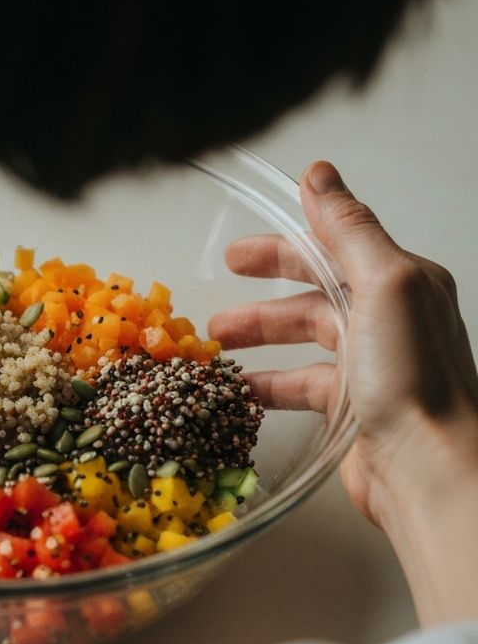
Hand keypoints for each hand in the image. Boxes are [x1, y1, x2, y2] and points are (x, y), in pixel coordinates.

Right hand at [209, 162, 477, 531]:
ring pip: (303, 342)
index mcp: (401, 282)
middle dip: (263, 294)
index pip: (333, 249)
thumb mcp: (383, 284)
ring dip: (257, 340)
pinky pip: (301, 386)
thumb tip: (320, 173)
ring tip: (213, 347)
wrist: (431, 470)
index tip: (238, 252)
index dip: (284, 247)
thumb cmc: (412, 377)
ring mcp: (371, 366)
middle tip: (217, 296)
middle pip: (313, 295)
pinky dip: (267, 385)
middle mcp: (389, 320)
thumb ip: (348, 228)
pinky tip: (237, 391)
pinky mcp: (354, 408)